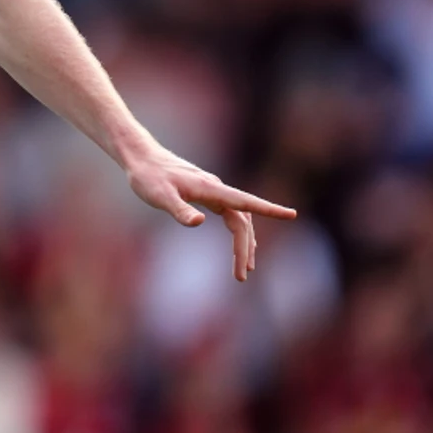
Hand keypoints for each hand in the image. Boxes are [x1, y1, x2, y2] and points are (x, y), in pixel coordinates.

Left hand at [124, 147, 294, 281]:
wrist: (141, 157)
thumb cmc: (148, 177)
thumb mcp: (160, 196)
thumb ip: (179, 210)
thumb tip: (200, 222)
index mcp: (210, 188)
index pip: (246, 201)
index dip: (269, 209)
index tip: (292, 215)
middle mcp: (216, 188)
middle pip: (242, 220)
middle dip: (245, 248)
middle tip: (242, 275)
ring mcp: (213, 191)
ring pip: (239, 218)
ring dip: (244, 243)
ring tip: (245, 269)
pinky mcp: (207, 193)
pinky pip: (231, 215)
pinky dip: (238, 232)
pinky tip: (239, 245)